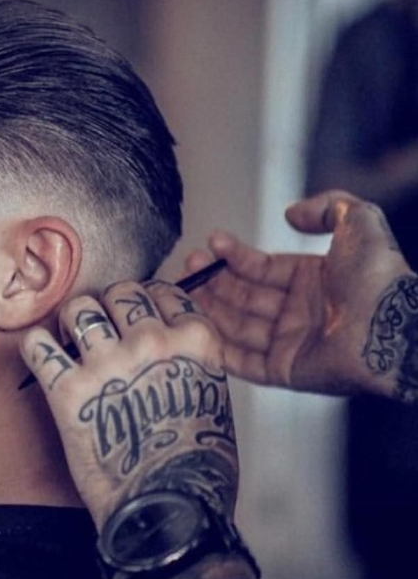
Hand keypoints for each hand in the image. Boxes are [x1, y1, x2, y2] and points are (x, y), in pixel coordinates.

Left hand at [19, 280, 237, 530]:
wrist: (168, 512)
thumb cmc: (197, 464)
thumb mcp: (215, 396)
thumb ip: (188, 360)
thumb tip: (165, 340)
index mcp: (195, 341)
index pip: (165, 292)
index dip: (148, 300)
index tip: (137, 312)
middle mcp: (152, 342)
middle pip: (121, 292)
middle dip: (110, 305)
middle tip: (102, 327)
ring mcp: (107, 364)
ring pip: (79, 308)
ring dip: (73, 320)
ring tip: (71, 338)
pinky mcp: (68, 391)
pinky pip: (38, 345)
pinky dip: (35, 345)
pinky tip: (41, 354)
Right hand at [184, 190, 417, 400]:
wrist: (392, 328)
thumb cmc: (379, 278)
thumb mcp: (360, 222)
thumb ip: (328, 206)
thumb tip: (292, 212)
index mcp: (313, 281)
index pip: (262, 268)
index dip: (235, 256)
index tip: (211, 245)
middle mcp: (299, 312)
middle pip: (245, 297)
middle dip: (215, 281)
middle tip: (189, 268)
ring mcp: (291, 343)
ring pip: (238, 326)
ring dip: (210, 310)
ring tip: (186, 292)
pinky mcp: (285, 372)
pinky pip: (245, 362)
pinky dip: (220, 348)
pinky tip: (197, 330)